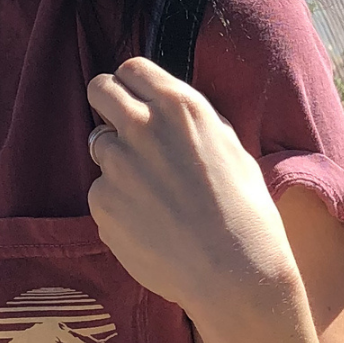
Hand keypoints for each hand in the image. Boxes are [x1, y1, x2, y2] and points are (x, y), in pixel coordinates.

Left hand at [84, 57, 297, 317]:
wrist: (235, 274)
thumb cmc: (244, 212)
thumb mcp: (232, 148)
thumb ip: (193, 121)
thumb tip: (166, 108)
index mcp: (179, 106)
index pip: (131, 68)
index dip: (132, 85)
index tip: (135, 99)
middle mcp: (142, 127)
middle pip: (99, 90)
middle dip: (107, 104)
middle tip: (121, 128)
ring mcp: (117, 164)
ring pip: (100, 145)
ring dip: (117, 161)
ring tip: (154, 194)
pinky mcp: (101, 202)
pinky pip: (101, 191)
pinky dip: (117, 203)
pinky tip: (150, 224)